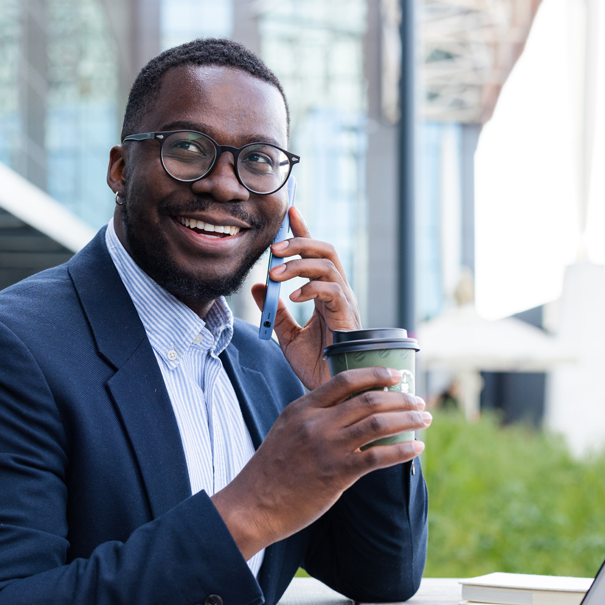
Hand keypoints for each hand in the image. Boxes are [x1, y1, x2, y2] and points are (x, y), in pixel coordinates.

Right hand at [211, 367, 429, 558]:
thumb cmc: (269, 472)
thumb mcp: (286, 431)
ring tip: (424, 420)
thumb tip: (346, 414)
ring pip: (378, 423)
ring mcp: (328, 447)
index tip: (396, 375)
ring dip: (407, 419)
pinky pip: (379, 456)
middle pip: (369, 399)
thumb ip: (313, 419)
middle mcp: (317, 423)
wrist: (252, 505)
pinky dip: (403, 449)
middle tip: (418, 402)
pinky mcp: (338, 473)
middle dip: (400, 398)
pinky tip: (417, 448)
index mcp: (302, 408)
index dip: (376, 374)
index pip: (345, 379)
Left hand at [251, 206, 358, 389]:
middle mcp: (338, 293)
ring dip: (299, 264)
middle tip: (274, 248)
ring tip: (275, 273)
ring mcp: (345, 303)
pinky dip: (310, 288)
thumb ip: (275, 311)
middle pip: (325, 250)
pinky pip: (332, 291)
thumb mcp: (287, 336)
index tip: (291, 212)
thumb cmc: (317, 366)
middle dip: (300, 242)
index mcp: (325, 294)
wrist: (331, 392)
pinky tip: (292, 297)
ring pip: (329, 265)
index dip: (304, 231)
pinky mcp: (347, 317)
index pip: (316, 254)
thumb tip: (257, 286)